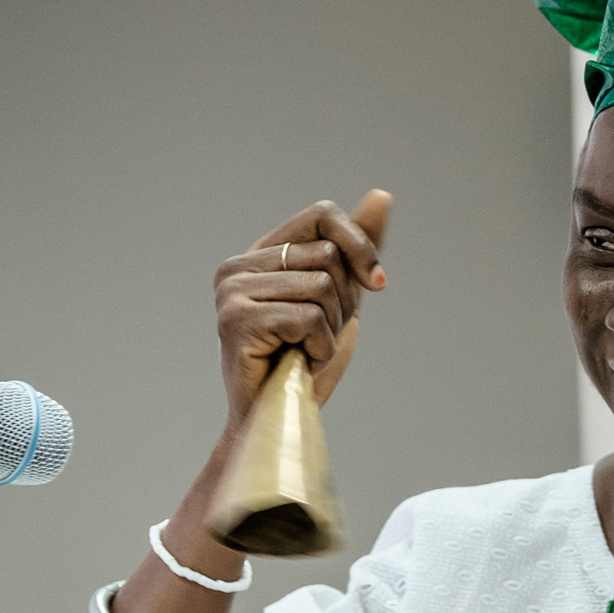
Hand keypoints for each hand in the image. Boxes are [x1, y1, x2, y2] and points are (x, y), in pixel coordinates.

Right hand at [213, 192, 389, 424]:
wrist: (280, 417)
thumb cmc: (307, 360)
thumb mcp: (342, 296)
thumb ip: (356, 248)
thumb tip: (382, 195)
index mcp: (260, 253)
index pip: (323, 214)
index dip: (360, 246)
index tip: (378, 285)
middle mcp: (237, 266)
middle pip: (328, 255)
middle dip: (343, 302)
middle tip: (317, 335)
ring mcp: (231, 292)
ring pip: (322, 286)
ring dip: (331, 329)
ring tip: (305, 349)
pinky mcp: (237, 320)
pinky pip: (310, 317)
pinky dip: (320, 347)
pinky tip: (298, 362)